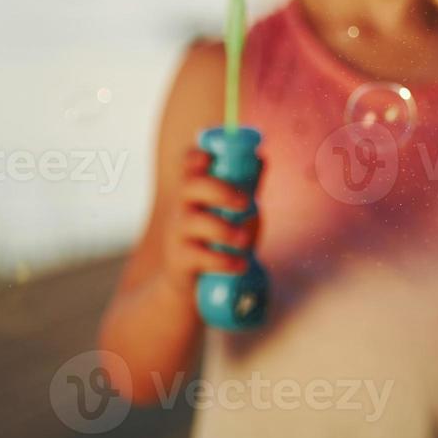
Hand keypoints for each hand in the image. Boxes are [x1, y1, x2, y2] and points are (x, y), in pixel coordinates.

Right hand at [159, 148, 261, 291]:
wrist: (192, 280)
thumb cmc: (218, 236)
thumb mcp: (233, 209)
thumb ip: (246, 186)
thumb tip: (260, 159)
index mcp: (195, 188)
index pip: (189, 163)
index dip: (198, 156)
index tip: (212, 157)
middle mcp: (182, 205)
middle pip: (191, 185)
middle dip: (220, 189)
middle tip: (246, 202)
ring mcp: (178, 232)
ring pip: (194, 222)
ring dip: (224, 229)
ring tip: (245, 239)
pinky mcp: (180, 259)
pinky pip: (199, 256)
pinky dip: (224, 260)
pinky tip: (241, 264)